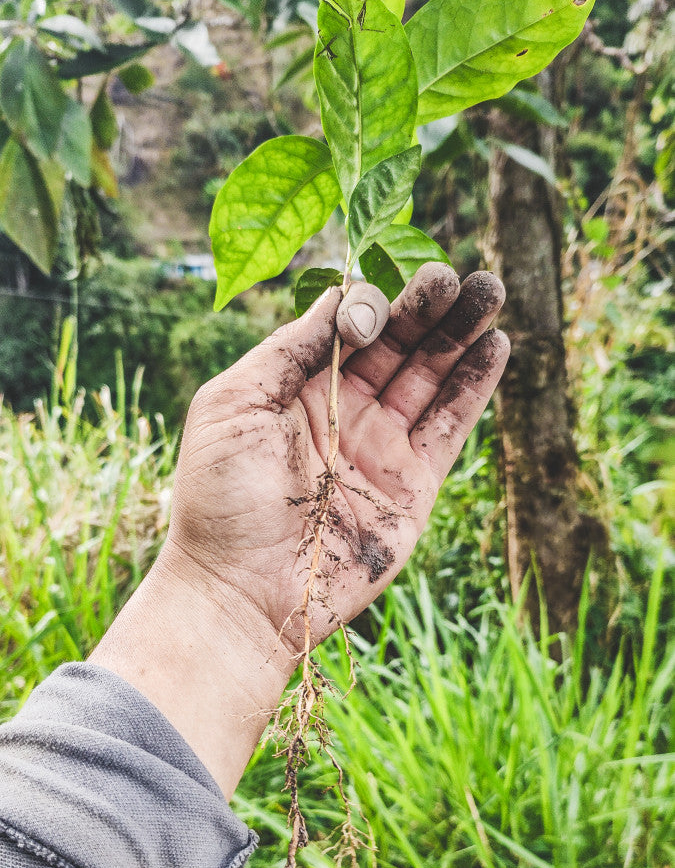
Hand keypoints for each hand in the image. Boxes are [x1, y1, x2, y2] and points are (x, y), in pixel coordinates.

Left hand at [91, 265, 507, 795]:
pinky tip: (494, 346)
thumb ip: (289, 348)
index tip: (384, 301)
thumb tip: (344, 300)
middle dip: (430, 309)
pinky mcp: (411, 489)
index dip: (373, 305)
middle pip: (397, 348)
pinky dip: (472, 388)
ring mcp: (379, 451)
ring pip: (429, 380)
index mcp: (294, 391)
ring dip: (459, 337)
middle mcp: (341, 414)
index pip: (347, 330)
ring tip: (489, 292)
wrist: (241, 591)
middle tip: (462, 276)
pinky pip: (447, 428)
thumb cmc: (220, 498)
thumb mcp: (234, 403)